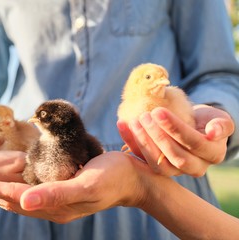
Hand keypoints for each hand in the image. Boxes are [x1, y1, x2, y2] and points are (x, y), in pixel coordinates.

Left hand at [0, 151, 148, 222]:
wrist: (132, 178)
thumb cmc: (113, 176)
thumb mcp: (87, 184)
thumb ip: (56, 193)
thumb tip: (23, 201)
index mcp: (56, 206)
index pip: (14, 196)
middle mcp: (51, 207)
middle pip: (10, 198)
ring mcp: (55, 201)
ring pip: (17, 196)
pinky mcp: (59, 192)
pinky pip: (29, 190)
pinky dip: (12, 184)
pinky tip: (5, 180)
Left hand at [118, 104, 233, 176]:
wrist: (191, 126)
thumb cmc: (205, 121)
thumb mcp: (218, 118)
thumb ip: (221, 124)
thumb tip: (214, 132)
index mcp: (212, 155)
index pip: (193, 143)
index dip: (175, 129)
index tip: (158, 112)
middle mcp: (194, 167)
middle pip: (175, 157)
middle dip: (157, 136)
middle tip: (145, 116)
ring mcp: (173, 171)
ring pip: (157, 163)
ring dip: (142, 141)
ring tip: (134, 120)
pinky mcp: (155, 167)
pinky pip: (141, 159)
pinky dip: (129, 142)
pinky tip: (121, 124)